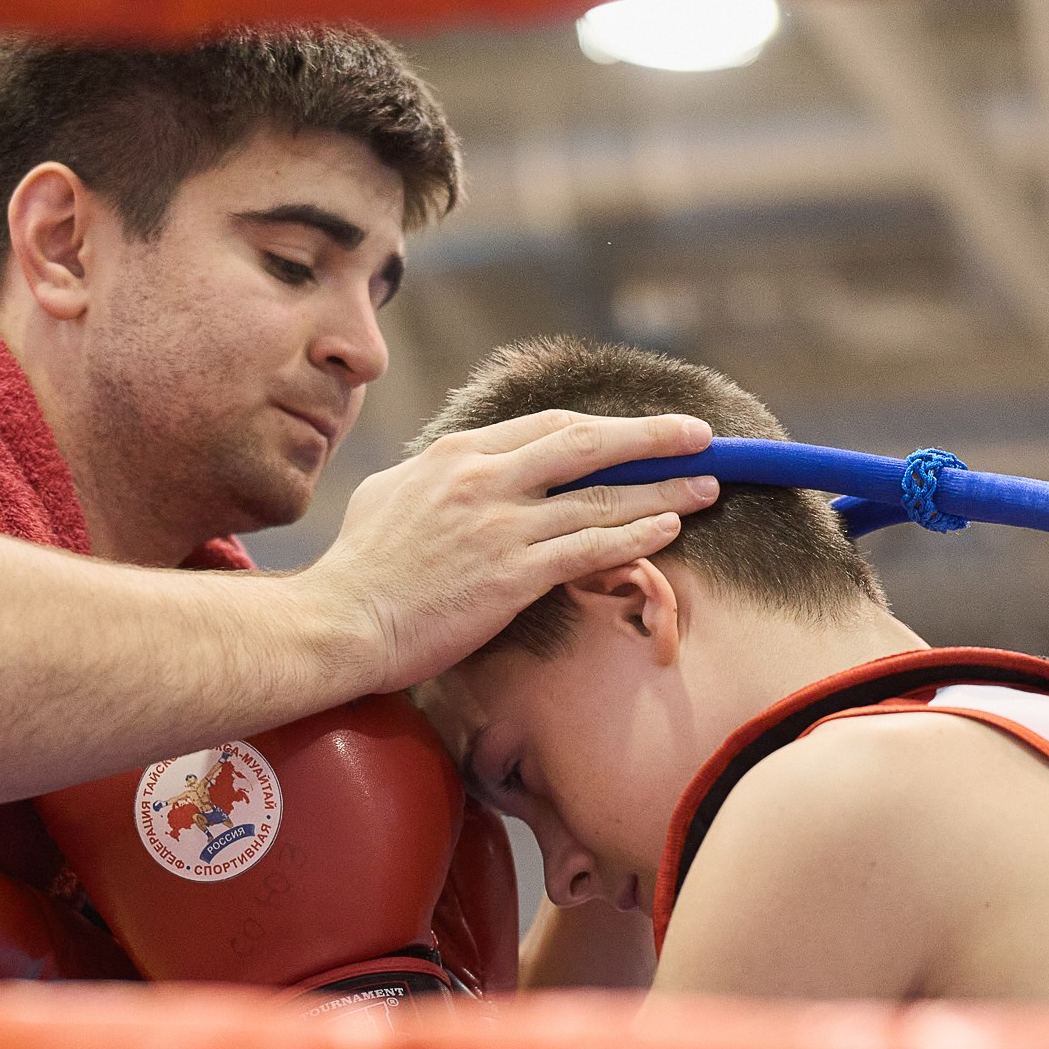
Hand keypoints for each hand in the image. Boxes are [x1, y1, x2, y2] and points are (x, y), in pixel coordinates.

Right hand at [304, 411, 718, 690]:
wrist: (341, 622)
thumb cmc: (359, 567)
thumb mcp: (390, 493)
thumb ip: (436, 475)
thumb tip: (461, 469)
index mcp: (458, 454)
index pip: (548, 426)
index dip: (604, 427)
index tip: (639, 431)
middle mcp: (485, 479)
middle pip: (587, 443)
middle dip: (652, 436)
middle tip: (699, 434)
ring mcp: (501, 526)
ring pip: (601, 497)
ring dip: (663, 488)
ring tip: (707, 484)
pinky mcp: (511, 576)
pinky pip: (590, 547)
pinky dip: (637, 535)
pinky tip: (670, 528)